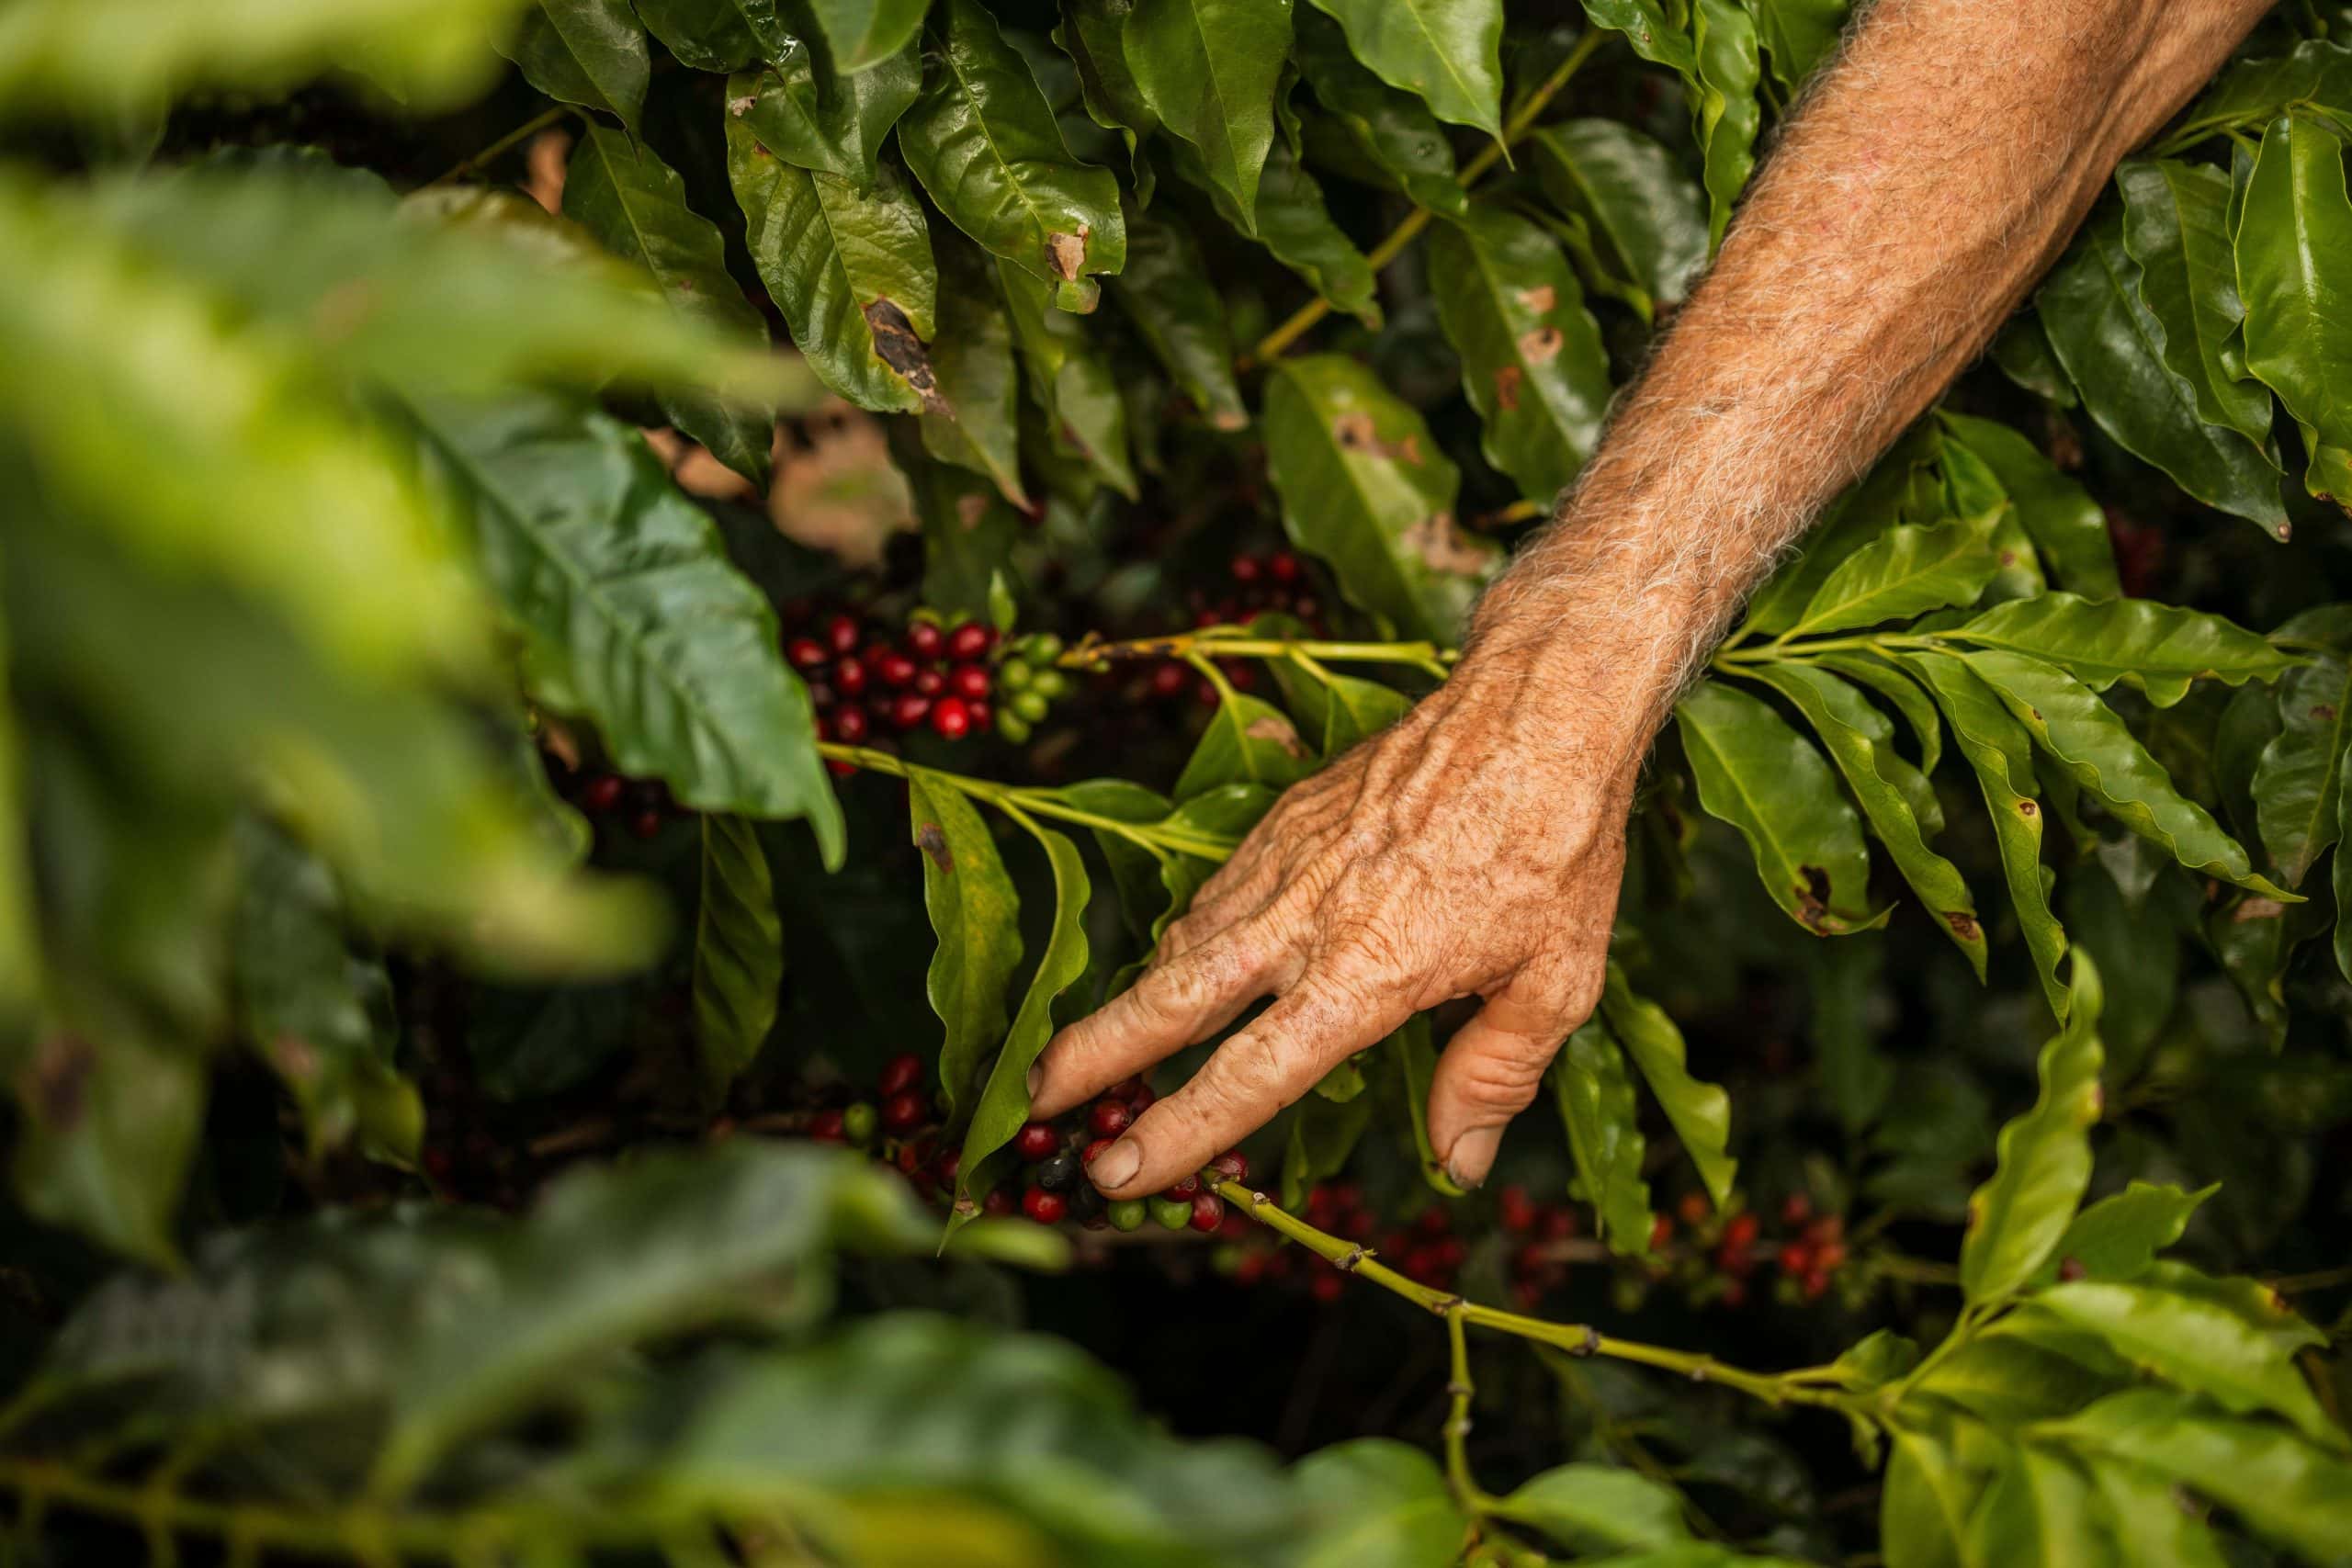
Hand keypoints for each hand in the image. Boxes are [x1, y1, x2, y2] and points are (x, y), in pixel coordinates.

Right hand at [1027, 646, 1640, 1197]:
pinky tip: (1184, 964)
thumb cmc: (1559, 845)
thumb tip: (1455, 1165)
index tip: (1120, 1173)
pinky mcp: (1284, 818)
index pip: (1248, 1076)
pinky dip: (1185, 938)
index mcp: (1364, 973)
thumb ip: (1493, 1076)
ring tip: (1090, 1053)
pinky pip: (1215, 893)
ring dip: (1131, 1001)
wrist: (1536, 704)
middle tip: (1033, 1105)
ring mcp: (1282, 860)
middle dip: (1090, 1057)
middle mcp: (1302, 919)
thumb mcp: (1555, 980)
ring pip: (1182, 942)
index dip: (1177, 1133)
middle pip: (1167, 1001)